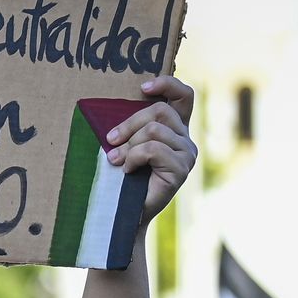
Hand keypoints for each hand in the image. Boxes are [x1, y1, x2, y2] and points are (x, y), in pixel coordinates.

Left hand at [104, 76, 197, 221]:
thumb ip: (134, 126)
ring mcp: (187, 154)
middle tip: (110, 140)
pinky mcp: (181, 169)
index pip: (184, 96)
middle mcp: (186, 139)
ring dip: (129, 144)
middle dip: (130, 123)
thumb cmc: (123, 177)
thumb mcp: (128, 144)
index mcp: (176, 129)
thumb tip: (119, 103)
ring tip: (116, 161)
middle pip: (160, 111)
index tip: (142, 87)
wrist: (125, 212)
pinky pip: (153, 149)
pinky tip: (128, 171)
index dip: (167, 84)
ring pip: (154, 130)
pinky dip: (134, 157)